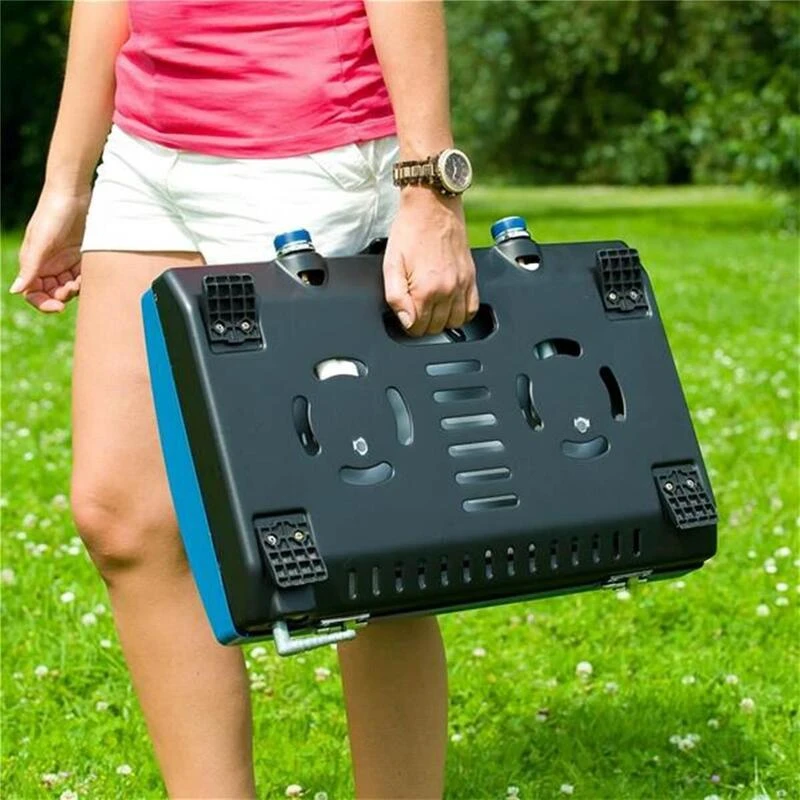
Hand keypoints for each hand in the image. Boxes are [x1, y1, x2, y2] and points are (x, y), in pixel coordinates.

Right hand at [11, 187, 90, 312]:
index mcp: (33, 262)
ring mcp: (65, 260)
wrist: (73, 192)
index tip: (58, 307)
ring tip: (80, 280)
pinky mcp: (80, 256)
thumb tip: (15, 291)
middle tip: (72, 288)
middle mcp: (48, 264)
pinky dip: (86, 280)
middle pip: (53, 292)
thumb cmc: (52, 213)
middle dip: (62, 295)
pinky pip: (83, 276)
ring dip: (76, 289)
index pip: (33, 292)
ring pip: (70, 287)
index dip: (43, 303)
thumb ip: (30, 267)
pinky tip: (89, 274)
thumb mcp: (41, 241)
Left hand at [383, 187, 478, 336]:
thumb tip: (406, 322)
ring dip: (442, 321)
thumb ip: (395, 297)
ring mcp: (462, 285)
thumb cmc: (409, 232)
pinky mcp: (472, 277)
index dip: (408, 325)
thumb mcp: (391, 265)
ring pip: (455, 323)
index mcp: (426, 290)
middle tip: (415, 309)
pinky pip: (473, 309)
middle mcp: (448, 290)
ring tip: (431, 308)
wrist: (432, 206)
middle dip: (423, 324)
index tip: (404, 314)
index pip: (418, 328)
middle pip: (436, 328)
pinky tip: (450, 306)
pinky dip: (462, 314)